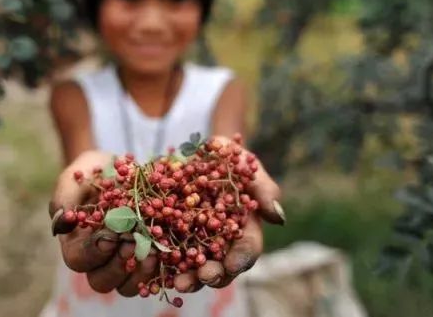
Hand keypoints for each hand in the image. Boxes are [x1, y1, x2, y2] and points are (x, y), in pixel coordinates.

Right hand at [49, 150, 159, 295]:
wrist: (120, 167)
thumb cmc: (92, 172)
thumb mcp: (74, 177)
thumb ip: (65, 197)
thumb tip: (62, 221)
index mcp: (76, 243)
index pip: (78, 260)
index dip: (93, 252)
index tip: (109, 236)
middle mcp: (99, 259)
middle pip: (102, 281)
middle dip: (118, 266)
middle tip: (132, 245)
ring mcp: (125, 262)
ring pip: (128, 286)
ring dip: (140, 273)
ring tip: (152, 252)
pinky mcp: (149, 256)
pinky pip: (155, 276)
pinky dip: (163, 267)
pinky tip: (169, 252)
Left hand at [172, 136, 284, 292]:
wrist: (193, 149)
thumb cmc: (226, 155)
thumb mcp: (245, 163)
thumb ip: (263, 188)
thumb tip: (277, 216)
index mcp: (243, 227)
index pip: (247, 248)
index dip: (241, 258)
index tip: (233, 264)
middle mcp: (221, 240)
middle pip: (221, 265)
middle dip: (213, 274)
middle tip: (204, 277)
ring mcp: (195, 240)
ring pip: (194, 267)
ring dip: (189, 278)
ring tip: (179, 284)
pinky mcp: (170, 234)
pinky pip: (168, 254)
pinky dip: (163, 265)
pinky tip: (156, 270)